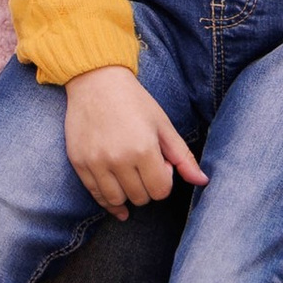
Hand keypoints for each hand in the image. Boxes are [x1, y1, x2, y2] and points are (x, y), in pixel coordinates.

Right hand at [64, 67, 206, 217]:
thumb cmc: (134, 101)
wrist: (96, 81)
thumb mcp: (163, 125)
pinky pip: (95, 195)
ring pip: (117, 200)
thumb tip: (203, 182)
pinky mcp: (79, 162)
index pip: (161, 191)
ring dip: (128, 194)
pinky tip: (116, 199)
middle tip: (143, 165)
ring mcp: (96, 162)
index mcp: (143, 149)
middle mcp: (118, 159)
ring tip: (129, 176)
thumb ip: (183, 157)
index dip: (164, 180)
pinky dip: (107, 200)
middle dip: (147, 187)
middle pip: (140, 197)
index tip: (160, 163)